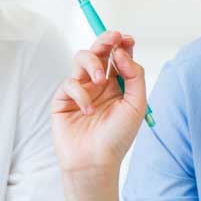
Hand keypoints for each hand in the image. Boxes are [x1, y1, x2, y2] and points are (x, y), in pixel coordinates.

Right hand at [51, 31, 147, 175]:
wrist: (95, 161)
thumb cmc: (118, 137)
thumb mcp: (136, 105)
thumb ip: (134, 75)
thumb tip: (122, 51)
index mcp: (118, 85)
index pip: (119, 56)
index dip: (122, 43)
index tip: (127, 38)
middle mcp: (99, 84)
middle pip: (100, 51)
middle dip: (106, 40)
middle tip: (113, 38)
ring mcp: (80, 89)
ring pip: (81, 58)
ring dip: (92, 62)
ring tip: (99, 79)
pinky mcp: (63, 99)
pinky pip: (70, 83)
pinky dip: (81, 94)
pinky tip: (88, 111)